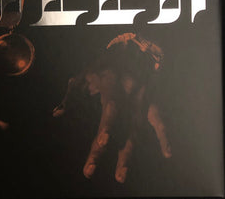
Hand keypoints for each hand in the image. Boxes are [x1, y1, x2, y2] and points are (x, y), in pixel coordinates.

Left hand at [53, 33, 170, 182]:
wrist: (132, 50)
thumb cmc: (103, 65)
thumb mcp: (84, 74)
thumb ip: (72, 94)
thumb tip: (57, 114)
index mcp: (112, 83)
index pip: (110, 109)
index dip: (106, 127)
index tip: (100, 145)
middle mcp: (130, 92)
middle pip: (124, 126)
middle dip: (111, 150)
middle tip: (92, 169)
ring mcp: (143, 98)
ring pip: (138, 130)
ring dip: (128, 153)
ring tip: (120, 175)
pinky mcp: (152, 101)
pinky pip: (160, 120)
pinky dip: (164, 137)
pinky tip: (167, 153)